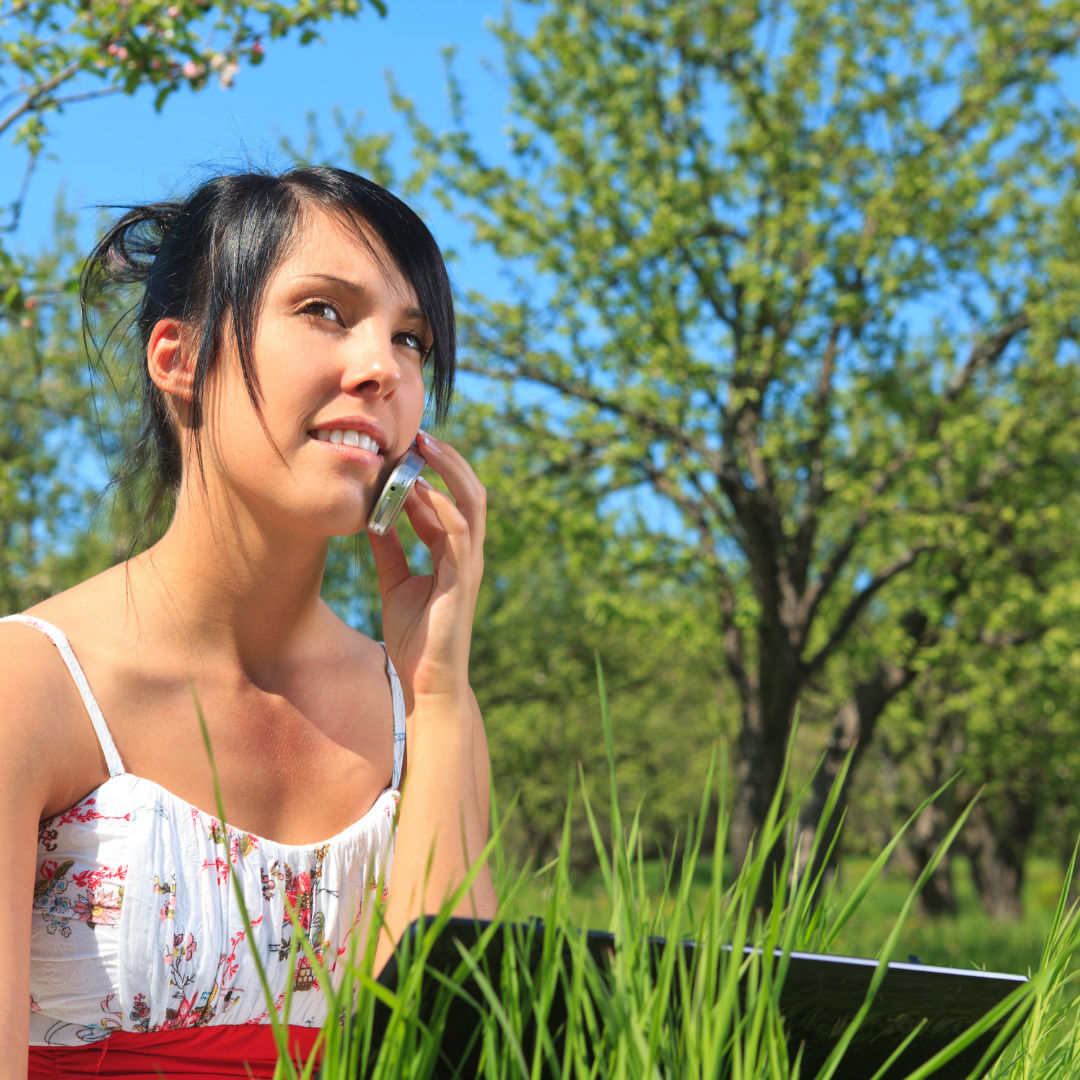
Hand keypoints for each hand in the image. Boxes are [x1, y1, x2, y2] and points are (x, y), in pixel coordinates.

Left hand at [367, 432, 485, 702]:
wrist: (426, 681)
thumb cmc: (415, 636)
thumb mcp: (394, 581)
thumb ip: (388, 548)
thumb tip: (371, 516)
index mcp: (450, 551)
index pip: (445, 499)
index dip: (429, 470)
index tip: (405, 444)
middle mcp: (465, 552)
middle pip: (467, 491)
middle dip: (446, 459)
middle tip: (419, 433)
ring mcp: (468, 564)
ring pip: (471, 503)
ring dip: (449, 471)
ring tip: (425, 446)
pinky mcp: (463, 580)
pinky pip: (458, 533)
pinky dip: (442, 506)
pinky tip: (421, 489)